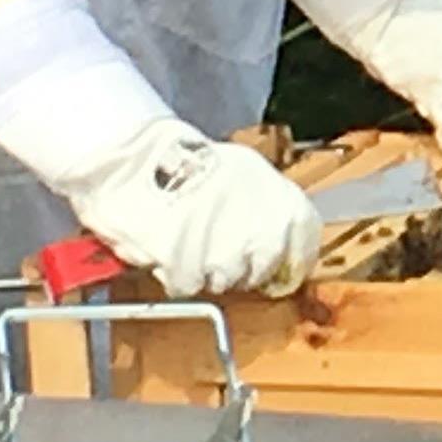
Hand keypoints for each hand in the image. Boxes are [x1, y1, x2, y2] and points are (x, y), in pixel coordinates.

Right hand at [62, 118, 327, 295]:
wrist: (138, 156)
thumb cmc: (188, 157)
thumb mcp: (245, 170)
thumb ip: (267, 206)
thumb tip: (275, 236)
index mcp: (286, 206)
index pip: (304, 250)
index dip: (289, 261)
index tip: (276, 267)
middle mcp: (265, 235)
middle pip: (262, 272)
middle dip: (242, 266)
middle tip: (217, 247)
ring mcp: (229, 256)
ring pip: (226, 283)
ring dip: (207, 270)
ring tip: (187, 239)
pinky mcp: (192, 271)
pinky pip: (189, 285)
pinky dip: (176, 273)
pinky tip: (168, 247)